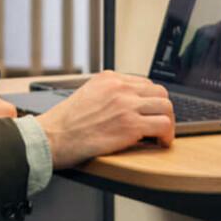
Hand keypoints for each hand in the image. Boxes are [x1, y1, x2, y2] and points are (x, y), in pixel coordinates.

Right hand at [35, 71, 174, 169]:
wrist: (52, 137)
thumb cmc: (65, 123)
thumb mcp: (86, 94)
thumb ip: (107, 93)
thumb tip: (124, 102)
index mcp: (109, 78)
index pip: (144, 83)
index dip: (150, 101)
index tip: (150, 113)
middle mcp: (120, 88)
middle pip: (159, 92)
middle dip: (162, 109)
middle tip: (159, 124)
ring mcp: (127, 105)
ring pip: (166, 106)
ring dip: (168, 122)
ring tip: (162, 134)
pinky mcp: (130, 125)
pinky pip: (163, 125)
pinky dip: (167, 135)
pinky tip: (161, 142)